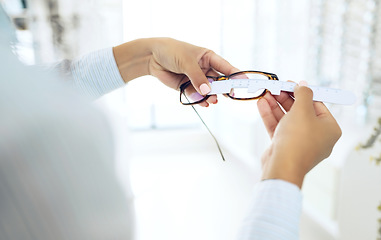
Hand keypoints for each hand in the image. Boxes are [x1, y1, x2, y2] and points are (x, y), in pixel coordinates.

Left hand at [113, 38, 238, 106]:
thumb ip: (197, 77)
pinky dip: (200, 100)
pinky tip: (204, 104)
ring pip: (208, 90)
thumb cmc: (171, 51)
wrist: (152, 57)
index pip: (225, 67)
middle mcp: (204, 68)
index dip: (236, 74)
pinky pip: (196, 95)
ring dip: (211, 96)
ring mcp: (196, 78)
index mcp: (208, 57)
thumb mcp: (186, 62)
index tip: (245, 82)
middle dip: (224, 89)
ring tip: (213, 101)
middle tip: (230, 96)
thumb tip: (207, 92)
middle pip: (218, 81)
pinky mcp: (186, 86)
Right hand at [257, 82, 341, 187]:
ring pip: (287, 119)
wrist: (283, 166)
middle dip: (285, 98)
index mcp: (329, 128)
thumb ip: (303, 94)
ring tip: (265, 93)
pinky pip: (279, 128)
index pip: (317, 105)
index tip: (290, 84)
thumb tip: (303, 85)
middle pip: (300, 111)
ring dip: (275, 106)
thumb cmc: (298, 139)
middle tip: (275, 88)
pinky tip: (262, 104)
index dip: (302, 93)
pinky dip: (271, 116)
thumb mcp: (302, 110)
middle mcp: (316, 136)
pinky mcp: (285, 146)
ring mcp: (300, 142)